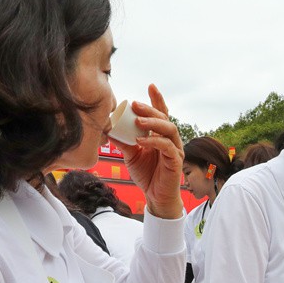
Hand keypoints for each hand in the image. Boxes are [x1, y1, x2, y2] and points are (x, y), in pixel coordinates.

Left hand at [110, 85, 183, 219]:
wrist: (155, 197)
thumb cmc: (146, 174)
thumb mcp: (131, 154)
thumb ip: (124, 140)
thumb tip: (108, 127)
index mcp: (160, 135)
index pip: (161, 113)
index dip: (157, 99)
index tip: (150, 85)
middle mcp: (170, 140)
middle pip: (165, 118)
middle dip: (151, 109)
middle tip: (136, 104)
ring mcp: (175, 150)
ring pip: (169, 129)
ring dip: (153, 123)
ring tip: (139, 121)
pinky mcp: (175, 162)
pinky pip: (167, 147)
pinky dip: (153, 141)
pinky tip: (140, 141)